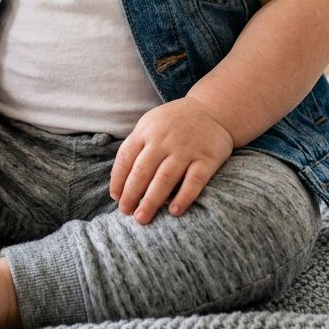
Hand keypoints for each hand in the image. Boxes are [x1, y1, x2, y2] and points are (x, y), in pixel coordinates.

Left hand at [109, 96, 234, 224]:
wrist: (212, 110)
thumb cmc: (174, 123)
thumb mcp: (150, 123)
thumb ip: (136, 146)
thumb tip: (120, 181)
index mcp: (146, 130)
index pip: (126, 157)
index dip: (118, 180)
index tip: (116, 197)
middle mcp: (164, 139)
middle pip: (142, 171)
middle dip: (131, 194)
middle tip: (126, 212)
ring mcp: (186, 149)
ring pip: (165, 179)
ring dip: (151, 201)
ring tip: (142, 218)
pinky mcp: (207, 159)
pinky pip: (194, 181)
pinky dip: (183, 197)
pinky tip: (174, 211)